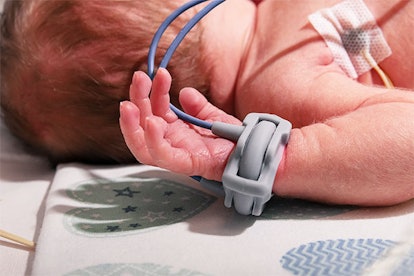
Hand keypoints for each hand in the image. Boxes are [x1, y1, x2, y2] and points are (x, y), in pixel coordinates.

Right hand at [119, 68, 240, 180]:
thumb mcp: (212, 116)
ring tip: (129, 104)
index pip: (155, 108)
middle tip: (139, 78)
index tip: (159, 72)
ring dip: (131, 125)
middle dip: (137, 100)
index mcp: (173, 129)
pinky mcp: (183, 163)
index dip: (154, 90)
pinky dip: (153, 140)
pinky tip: (151, 122)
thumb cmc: (228, 138)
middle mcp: (169, 141)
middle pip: (142, 123)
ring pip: (141, 144)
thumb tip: (185, 92)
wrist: (247, 152)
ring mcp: (174, 154)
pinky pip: (162, 155)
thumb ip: (198, 105)